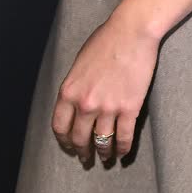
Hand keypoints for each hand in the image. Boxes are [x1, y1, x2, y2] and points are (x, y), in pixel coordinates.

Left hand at [51, 8, 159, 164]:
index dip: (64, 142)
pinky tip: (123, 153)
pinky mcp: (129, 109)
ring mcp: (107, 108)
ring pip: (102, 142)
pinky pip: (124, 137)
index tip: (68, 147)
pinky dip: (123, 148)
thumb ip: (75, 87)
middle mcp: (85, 104)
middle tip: (85, 159)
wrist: (131, 33)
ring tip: (105, 159)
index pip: (59, 127)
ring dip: (103, 154)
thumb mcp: (79, 64)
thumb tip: (76, 103)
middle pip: (79, 138)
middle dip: (82, 152)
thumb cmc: (105, 41)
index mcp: (68, 91)